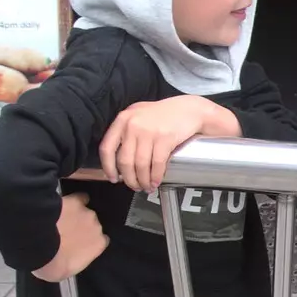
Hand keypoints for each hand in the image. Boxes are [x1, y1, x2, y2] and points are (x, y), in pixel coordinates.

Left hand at [33, 193, 108, 282]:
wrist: (40, 247)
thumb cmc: (53, 264)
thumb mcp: (67, 270)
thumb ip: (77, 259)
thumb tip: (72, 256)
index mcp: (98, 244)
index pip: (101, 240)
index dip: (90, 240)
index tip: (79, 242)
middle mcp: (97, 227)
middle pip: (92, 225)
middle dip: (81, 227)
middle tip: (65, 232)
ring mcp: (87, 212)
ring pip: (85, 211)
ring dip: (76, 215)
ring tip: (62, 219)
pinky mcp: (75, 201)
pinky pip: (79, 198)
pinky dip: (74, 201)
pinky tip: (66, 204)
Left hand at [99, 96, 237, 190]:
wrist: (190, 109)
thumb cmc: (165, 114)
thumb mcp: (140, 116)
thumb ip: (127, 132)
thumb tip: (117, 161)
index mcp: (123, 119)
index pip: (107, 148)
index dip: (108, 167)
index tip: (113, 178)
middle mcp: (133, 125)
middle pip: (124, 161)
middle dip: (129, 179)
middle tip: (134, 186)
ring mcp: (148, 131)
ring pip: (140, 165)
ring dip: (143, 180)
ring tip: (146, 187)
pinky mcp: (164, 138)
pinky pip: (156, 164)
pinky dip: (155, 176)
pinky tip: (156, 181)